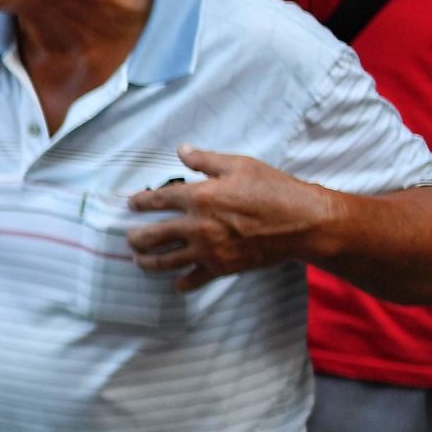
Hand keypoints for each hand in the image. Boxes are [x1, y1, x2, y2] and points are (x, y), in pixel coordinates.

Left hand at [125, 145, 334, 289]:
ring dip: (147, 261)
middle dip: (135, 237)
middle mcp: (197, 225)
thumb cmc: (273, 189)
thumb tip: (181, 149)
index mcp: (199, 196)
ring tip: (139, 260)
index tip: (131, 204)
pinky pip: (192, 279)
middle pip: (152, 235)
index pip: (157, 199)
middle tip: (129, 238)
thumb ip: (206, 160)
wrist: (302, 222)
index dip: (140, 202)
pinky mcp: (221, 267)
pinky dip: (181, 282)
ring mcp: (207, 249)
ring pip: (165, 261)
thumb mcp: (239, 165)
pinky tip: (176, 281)